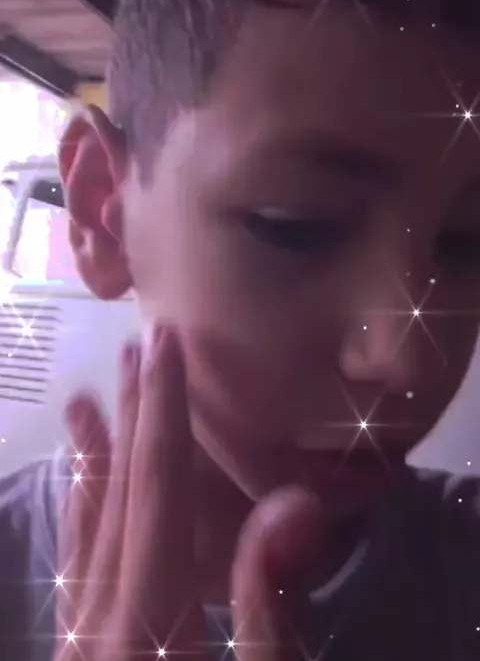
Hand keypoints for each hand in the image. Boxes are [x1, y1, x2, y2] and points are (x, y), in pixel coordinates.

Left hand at [55, 329, 322, 660]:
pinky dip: (78, 511)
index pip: (157, 489)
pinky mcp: (77, 650)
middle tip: (138, 342)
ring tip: (94, 395)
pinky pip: (73, 564)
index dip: (163, 409)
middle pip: (118, 495)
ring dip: (98, 452)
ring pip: (86, 525)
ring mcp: (78, 638)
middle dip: (132, 413)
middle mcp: (98, 620)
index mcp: (147, 621)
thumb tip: (298, 502)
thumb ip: (272, 603)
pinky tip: (79, 480)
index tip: (166, 342)